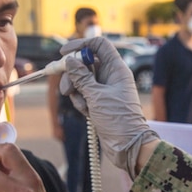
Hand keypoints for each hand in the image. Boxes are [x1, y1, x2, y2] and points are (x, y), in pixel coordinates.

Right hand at [58, 37, 158, 177]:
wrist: (128, 146)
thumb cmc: (119, 120)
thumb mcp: (97, 96)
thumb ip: (81, 77)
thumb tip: (69, 61)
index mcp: (117, 69)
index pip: (99, 45)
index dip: (81, 45)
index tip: (64, 53)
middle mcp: (111, 76)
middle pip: (85, 63)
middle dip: (72, 75)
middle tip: (66, 89)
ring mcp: (105, 89)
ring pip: (81, 80)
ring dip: (76, 91)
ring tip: (82, 105)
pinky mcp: (99, 102)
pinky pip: (83, 94)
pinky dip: (81, 102)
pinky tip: (87, 113)